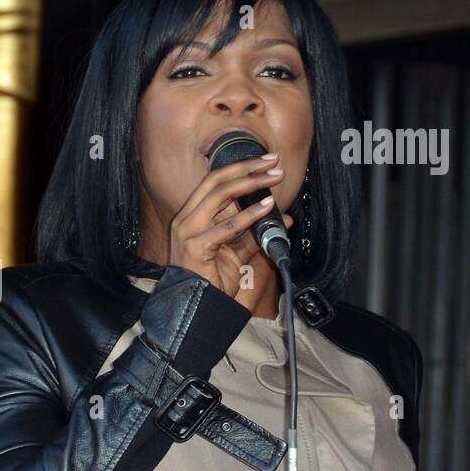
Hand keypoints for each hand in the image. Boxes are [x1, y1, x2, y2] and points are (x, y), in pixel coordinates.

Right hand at [168, 152, 294, 298]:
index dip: (240, 168)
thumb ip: (256, 234)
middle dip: (247, 168)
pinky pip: (228, 226)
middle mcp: (186, 219)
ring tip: (274, 180)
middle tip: (273, 163)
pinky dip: (250, 215)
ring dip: (251, 184)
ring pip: (220, 195)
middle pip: (216, 181)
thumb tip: (283, 217)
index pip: (214, 182)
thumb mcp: (237, 253)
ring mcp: (188, 231)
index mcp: (191, 216)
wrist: (196, 308)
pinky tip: (267, 208)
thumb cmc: (211, 281)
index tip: (266, 162)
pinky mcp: (196, 246)